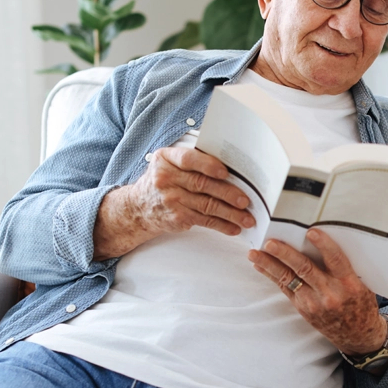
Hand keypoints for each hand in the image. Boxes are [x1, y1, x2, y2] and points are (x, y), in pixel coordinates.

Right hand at [93, 146, 254, 258]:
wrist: (139, 207)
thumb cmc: (163, 181)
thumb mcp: (168, 163)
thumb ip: (192, 160)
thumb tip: (230, 167)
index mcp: (166, 159)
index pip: (188, 159)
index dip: (208, 165)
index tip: (225, 172)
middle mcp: (166, 179)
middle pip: (202, 185)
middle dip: (228, 193)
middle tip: (246, 200)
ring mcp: (171, 200)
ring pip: (207, 205)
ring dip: (231, 213)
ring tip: (247, 218)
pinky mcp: (177, 218)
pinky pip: (204, 221)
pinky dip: (222, 225)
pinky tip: (234, 227)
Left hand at [247, 228, 387, 355]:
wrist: (357, 335)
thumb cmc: (361, 305)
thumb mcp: (361, 285)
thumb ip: (343, 269)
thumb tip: (321, 244)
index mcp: (348, 284)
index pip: (336, 260)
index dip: (323, 245)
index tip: (311, 232)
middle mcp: (330, 293)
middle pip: (305, 269)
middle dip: (285, 254)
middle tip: (270, 243)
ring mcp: (314, 303)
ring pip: (289, 279)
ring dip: (270, 264)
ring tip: (254, 253)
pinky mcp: (303, 309)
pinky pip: (285, 289)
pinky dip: (271, 275)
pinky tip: (260, 265)